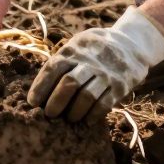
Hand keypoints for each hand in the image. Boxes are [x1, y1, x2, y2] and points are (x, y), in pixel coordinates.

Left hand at [27, 6, 163, 122]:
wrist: (131, 43)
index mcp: (73, 50)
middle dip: (56, 102)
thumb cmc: (94, 48)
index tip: (32, 103)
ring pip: (87, 95)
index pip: (53, 68)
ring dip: (75, 111)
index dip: (40, 87)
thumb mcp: (77, 45)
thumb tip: (39, 88)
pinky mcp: (120, 84)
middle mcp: (89, 61)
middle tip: (50, 115)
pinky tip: (86, 120)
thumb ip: (62, 61)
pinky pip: (105, 103)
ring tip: (69, 119)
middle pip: (69, 83)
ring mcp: (106, 72)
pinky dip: (93, 114)